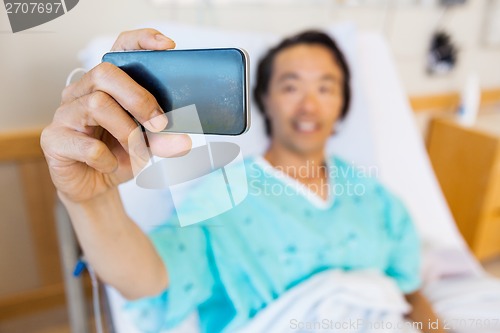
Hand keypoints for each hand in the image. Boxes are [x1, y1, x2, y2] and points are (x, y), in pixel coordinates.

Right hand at [41, 29, 191, 203]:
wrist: (93, 186)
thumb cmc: (119, 156)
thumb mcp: (147, 146)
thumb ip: (163, 139)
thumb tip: (183, 141)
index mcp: (106, 85)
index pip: (118, 49)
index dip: (141, 41)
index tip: (167, 47)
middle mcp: (81, 92)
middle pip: (104, 73)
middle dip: (138, 98)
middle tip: (160, 124)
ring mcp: (65, 114)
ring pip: (96, 104)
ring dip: (127, 131)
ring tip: (138, 151)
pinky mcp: (54, 139)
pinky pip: (88, 145)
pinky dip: (108, 159)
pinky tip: (111, 165)